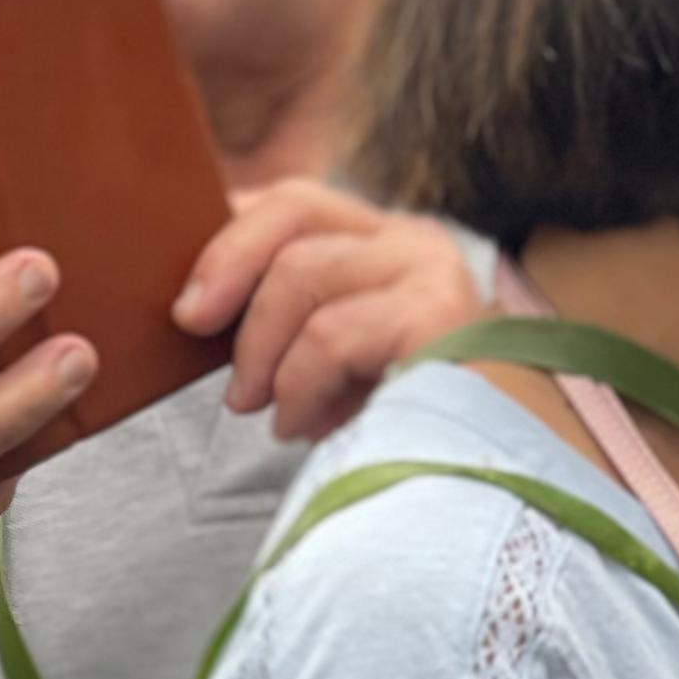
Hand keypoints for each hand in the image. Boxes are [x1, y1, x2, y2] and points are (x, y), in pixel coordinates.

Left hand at [171, 184, 482, 442]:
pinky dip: (299, 386)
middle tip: (191, 323)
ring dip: (261, 350)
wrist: (488, 476)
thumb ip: (288, 320)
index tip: (189, 292)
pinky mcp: (437, 312)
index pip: (296, 203)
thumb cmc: (402, 425)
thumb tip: (198, 306)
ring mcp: (431, 269)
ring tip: (258, 408)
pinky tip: (301, 427)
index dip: (230, 235)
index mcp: (386, 244)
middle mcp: (414, 241)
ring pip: (301, 272)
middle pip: (295, 206)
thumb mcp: (330, 362)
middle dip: (226, 262)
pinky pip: (330, 333)